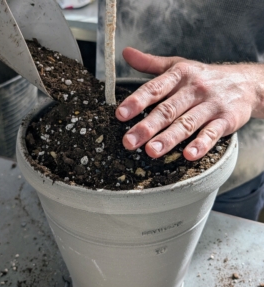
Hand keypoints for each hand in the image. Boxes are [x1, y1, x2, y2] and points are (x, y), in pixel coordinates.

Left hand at [116, 47, 263, 160]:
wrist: (244, 82)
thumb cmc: (203, 77)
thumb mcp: (178, 65)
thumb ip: (151, 63)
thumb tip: (126, 53)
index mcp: (179, 75)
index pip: (155, 88)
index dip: (137, 101)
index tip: (120, 114)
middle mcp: (194, 89)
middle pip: (168, 110)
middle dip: (147, 126)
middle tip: (129, 141)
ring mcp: (210, 105)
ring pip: (187, 123)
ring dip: (168, 138)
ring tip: (151, 151)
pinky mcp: (226, 120)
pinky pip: (212, 133)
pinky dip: (201, 144)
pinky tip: (189, 155)